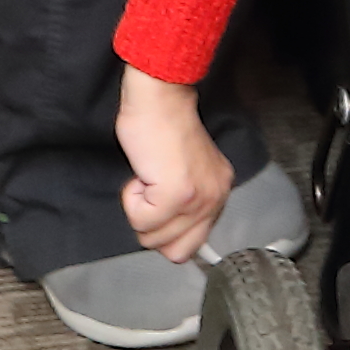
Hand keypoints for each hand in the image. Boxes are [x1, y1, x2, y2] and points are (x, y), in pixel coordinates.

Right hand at [118, 65, 235, 263]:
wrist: (158, 98)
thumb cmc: (161, 125)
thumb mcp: (185, 170)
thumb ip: (185, 201)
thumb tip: (167, 230)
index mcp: (218, 193)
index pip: (194, 244)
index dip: (166, 231)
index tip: (157, 206)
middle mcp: (215, 199)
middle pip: (176, 252)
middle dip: (152, 229)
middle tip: (149, 194)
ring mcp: (197, 199)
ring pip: (154, 239)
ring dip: (139, 210)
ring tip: (146, 177)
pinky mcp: (176, 195)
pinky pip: (141, 221)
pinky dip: (131, 200)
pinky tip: (141, 174)